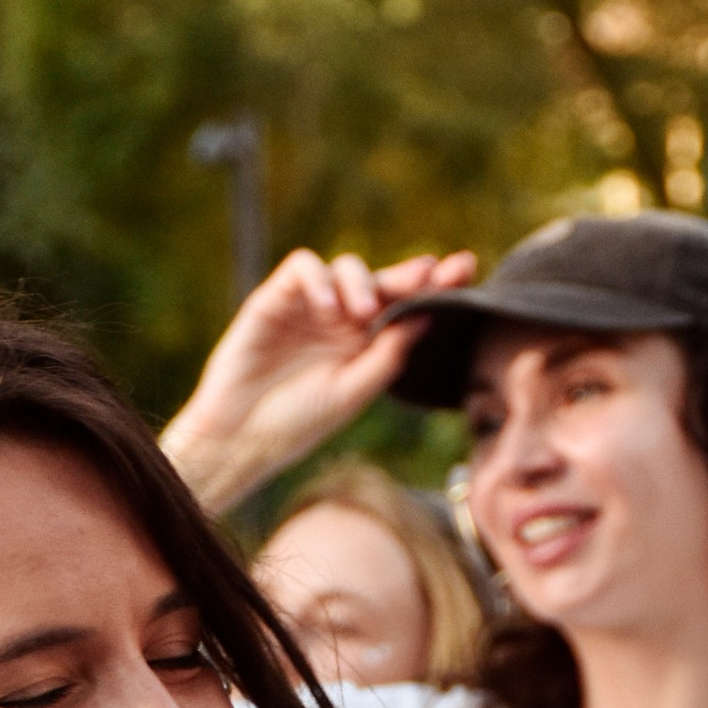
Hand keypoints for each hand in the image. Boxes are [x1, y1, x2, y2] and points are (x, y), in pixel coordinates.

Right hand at [164, 247, 478, 508]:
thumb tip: (433, 311)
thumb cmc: (298, 424)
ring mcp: (308, 307)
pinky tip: (327, 306)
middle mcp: (340, 320)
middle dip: (409, 274)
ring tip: (362, 314)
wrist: (241, 439)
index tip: (466, 268)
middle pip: (382, 281)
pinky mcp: (274, 299)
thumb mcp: (355, 390)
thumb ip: (392, 351)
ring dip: (359, 283)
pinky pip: (302, 268)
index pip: (406, 306)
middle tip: (430, 272)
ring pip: (344, 268)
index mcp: (366, 344)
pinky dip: (318, 279)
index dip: (436, 285)